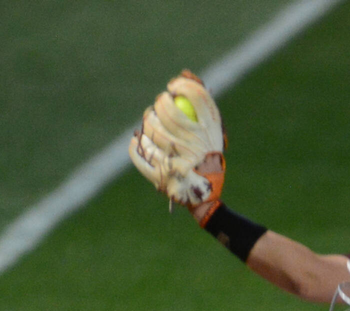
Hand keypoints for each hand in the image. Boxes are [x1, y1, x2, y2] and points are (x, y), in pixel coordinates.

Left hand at [128, 70, 225, 221]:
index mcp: (210, 133)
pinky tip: (136, 140)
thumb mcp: (213, 132)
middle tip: (158, 106)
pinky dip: (136, 147)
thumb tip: (184, 75)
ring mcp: (177, 162)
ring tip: (150, 123)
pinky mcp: (161, 178)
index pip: (195, 95)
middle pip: (168, 112)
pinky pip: (140, 156)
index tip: (172, 87)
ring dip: (147, 124)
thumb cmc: (207, 157)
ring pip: (151, 132)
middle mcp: (195, 145)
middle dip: (158, 104)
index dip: (182, 85)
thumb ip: (202, 106)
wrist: (205, 196)